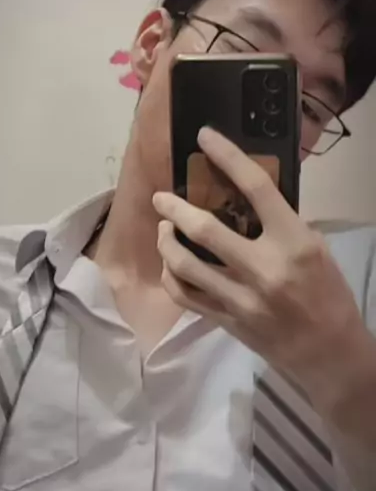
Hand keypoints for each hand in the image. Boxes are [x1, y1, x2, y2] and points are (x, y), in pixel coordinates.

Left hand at [153, 128, 368, 408]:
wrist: (330, 353)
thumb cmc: (327, 295)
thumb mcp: (315, 250)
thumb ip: (281, 225)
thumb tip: (244, 200)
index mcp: (293, 243)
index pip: (256, 188)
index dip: (227, 156)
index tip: (205, 138)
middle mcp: (264, 269)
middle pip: (205, 230)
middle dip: (174, 209)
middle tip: (161, 198)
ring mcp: (241, 298)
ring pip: (184, 265)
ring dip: (166, 242)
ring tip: (163, 229)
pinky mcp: (226, 321)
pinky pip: (184, 296)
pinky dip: (170, 277)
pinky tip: (170, 265)